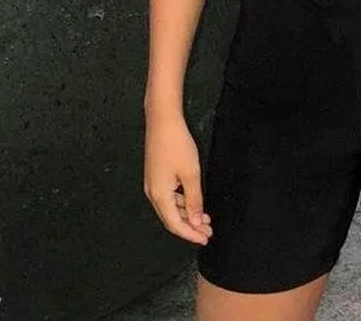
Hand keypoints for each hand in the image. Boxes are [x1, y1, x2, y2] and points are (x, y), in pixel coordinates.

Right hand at [143, 113, 211, 245]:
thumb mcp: (191, 174)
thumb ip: (194, 200)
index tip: (206, 239)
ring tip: (205, 218)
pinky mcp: (155, 175)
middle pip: (171, 219)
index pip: (175, 224)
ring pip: (170, 208)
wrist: (162, 121)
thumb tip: (197, 222)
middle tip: (208, 231)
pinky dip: (181, 203)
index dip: (190, 234)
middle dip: (190, 227)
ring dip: (187, 215)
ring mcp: (152, 184)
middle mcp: (152, 193)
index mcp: (159, 196)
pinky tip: (193, 202)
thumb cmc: (177, 146)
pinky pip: (168, 197)